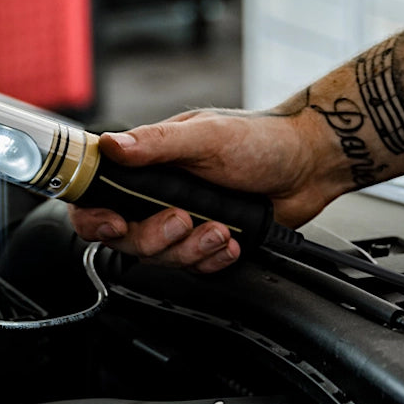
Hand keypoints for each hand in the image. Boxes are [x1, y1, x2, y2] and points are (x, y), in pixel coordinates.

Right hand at [69, 107, 333, 271]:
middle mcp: (156, 196)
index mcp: (146, 164)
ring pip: (160, 257)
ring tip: (220, 230)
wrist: (308, 166)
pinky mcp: (204, 243)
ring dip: (189, 250)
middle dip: (153, 237)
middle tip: (182, 220)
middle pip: (126, 238)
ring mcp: (181, 221)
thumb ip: (156, 143)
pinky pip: (193, 268)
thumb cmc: (261, 139)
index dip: (94, 216)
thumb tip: (111, 146)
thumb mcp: (205, 135)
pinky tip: (230, 243)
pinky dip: (211, 260)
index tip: (113, 224)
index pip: (97, 196)